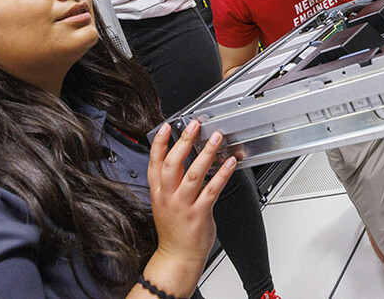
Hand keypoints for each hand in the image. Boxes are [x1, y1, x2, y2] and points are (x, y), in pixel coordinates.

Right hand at [147, 121, 235, 274]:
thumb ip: (170, 182)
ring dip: (206, 153)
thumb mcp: (163, 203)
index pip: (154, 163)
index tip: (167, 127)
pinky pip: (212, 190)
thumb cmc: (173, 231)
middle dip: (184, 141)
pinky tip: (229, 163)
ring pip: (193, 174)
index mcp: (158, 192)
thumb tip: (181, 158)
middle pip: (173, 164)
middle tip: (194, 126)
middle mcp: (169, 197)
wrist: (177, 257)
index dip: (160, 143)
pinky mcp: (199, 214)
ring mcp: (183, 205)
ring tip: (215, 138)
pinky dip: (222, 174)